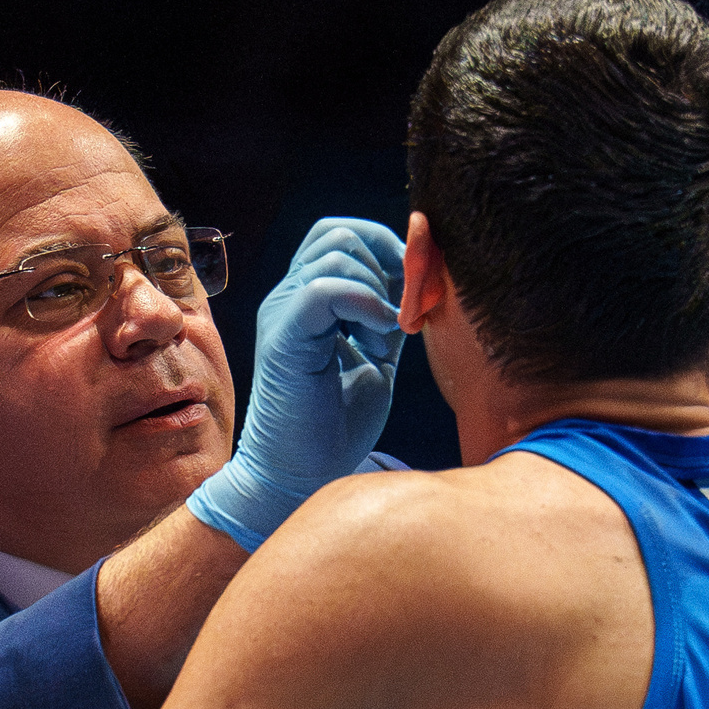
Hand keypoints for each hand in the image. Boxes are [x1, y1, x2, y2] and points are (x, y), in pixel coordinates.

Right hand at [187, 218, 404, 549]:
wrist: (299, 475)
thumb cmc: (335, 425)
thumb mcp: (378, 358)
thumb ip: (391, 316)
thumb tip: (423, 280)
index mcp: (310, 298)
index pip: (344, 236)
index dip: (388, 249)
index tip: (415, 295)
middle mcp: (291, 296)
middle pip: (341, 232)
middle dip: (389, 263)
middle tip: (404, 315)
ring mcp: (284, 312)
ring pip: (336, 251)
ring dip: (378, 289)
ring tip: (384, 339)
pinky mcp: (284, 337)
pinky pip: (324, 288)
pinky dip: (365, 304)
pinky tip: (380, 340)